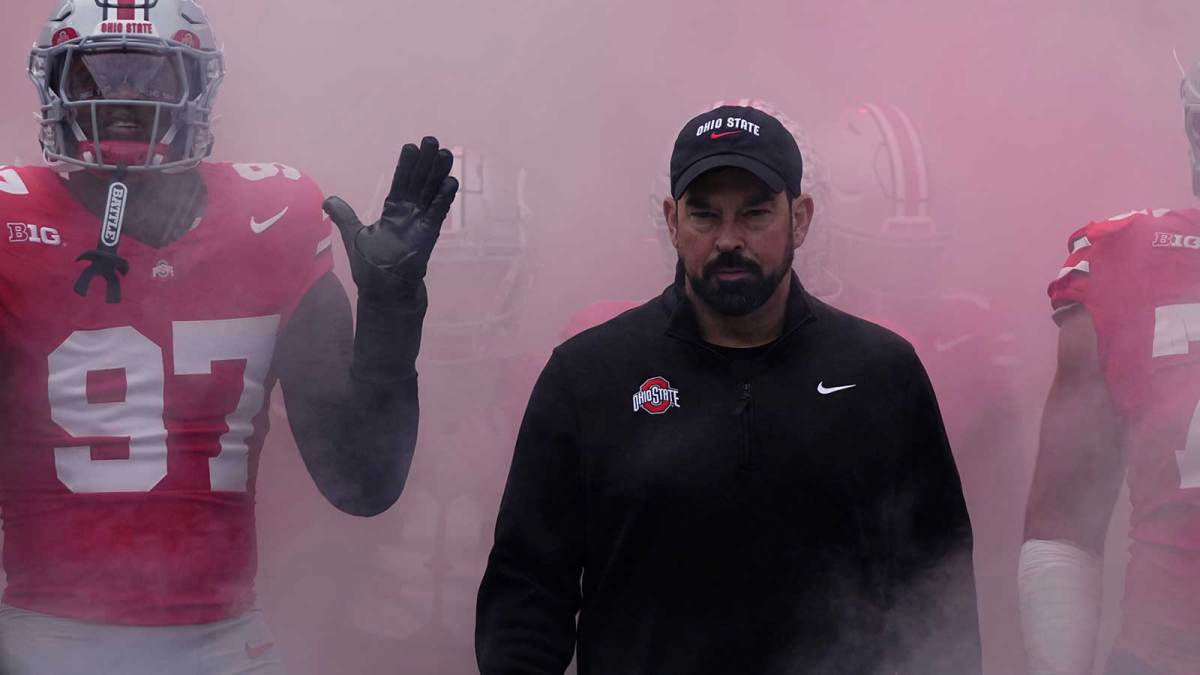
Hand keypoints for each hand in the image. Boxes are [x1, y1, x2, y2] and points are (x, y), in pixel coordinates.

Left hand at [323, 136, 459, 293]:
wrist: (386, 297)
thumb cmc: (372, 271)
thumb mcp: (355, 238)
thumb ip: (345, 217)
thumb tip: (327, 200)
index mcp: (393, 213)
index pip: (402, 183)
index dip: (407, 165)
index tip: (412, 146)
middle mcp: (409, 217)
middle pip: (420, 183)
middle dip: (426, 162)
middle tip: (433, 140)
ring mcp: (420, 227)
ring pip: (431, 195)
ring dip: (438, 175)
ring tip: (446, 154)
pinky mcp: (427, 240)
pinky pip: (437, 216)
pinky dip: (443, 200)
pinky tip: (451, 182)